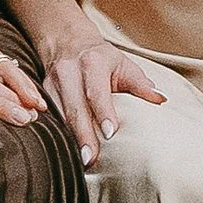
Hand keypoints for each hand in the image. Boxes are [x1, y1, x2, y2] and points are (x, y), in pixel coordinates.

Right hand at [35, 29, 164, 166]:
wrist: (68, 42)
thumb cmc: (101, 59)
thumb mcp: (123, 64)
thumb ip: (140, 84)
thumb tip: (160, 100)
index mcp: (92, 62)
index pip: (97, 90)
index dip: (104, 112)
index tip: (111, 132)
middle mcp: (69, 71)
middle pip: (75, 107)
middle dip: (83, 135)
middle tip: (91, 159)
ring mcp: (52, 83)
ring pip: (59, 115)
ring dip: (69, 139)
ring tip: (80, 160)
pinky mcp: (42, 94)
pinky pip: (49, 117)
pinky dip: (59, 135)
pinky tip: (66, 152)